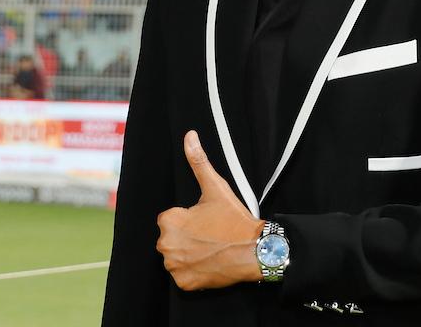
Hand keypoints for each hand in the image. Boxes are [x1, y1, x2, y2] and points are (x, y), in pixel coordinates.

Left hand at [156, 130, 264, 290]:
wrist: (254, 250)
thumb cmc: (233, 219)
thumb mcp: (215, 187)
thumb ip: (198, 161)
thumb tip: (190, 136)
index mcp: (169, 221)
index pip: (171, 218)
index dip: (190, 219)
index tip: (207, 221)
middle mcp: (165, 245)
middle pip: (172, 238)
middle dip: (187, 236)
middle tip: (210, 234)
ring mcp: (175, 266)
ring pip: (177, 257)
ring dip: (189, 254)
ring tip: (211, 247)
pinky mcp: (184, 283)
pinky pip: (183, 276)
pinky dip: (194, 272)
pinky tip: (209, 262)